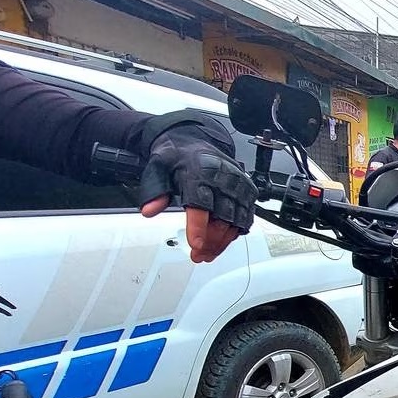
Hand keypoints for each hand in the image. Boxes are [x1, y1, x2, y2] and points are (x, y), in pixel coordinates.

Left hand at [135, 111, 257, 263]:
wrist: (196, 143)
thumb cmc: (178, 157)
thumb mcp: (158, 167)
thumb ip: (154, 190)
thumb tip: (150, 210)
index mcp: (200, 171)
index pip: (201, 204)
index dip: (199, 227)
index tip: (196, 245)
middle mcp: (224, 179)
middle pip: (222, 217)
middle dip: (210, 241)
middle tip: (197, 255)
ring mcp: (238, 186)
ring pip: (236, 222)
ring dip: (222, 242)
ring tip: (207, 254)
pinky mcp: (247, 192)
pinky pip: (245, 218)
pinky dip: (234, 234)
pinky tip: (221, 242)